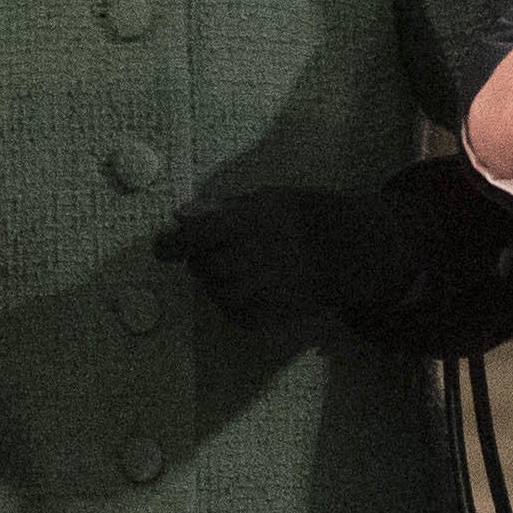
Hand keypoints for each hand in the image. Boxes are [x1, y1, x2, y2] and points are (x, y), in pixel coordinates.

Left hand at [160, 158, 512, 356]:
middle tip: (219, 252)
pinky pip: (236, 314)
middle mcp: (245, 257)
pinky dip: (234, 304)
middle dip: (203, 261)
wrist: (349, 247)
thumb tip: (180, 216)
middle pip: (202, 268)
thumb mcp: (262, 198)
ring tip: (239, 269)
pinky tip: (249, 289)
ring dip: (218, 283)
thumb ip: (220, 209)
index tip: (162, 248)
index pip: (189, 238)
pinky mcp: (269, 312)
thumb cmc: (301, 216)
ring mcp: (257, 287)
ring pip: (216, 293)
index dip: (169, 246)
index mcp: (240, 224)